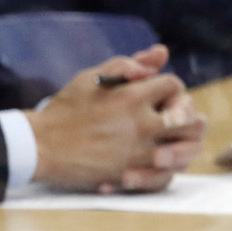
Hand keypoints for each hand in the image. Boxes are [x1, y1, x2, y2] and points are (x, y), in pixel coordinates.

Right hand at [25, 45, 208, 192]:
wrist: (40, 146)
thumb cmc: (64, 110)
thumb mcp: (89, 78)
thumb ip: (126, 64)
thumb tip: (159, 55)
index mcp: (131, 97)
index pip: (174, 86)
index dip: (170, 88)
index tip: (161, 94)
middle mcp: (141, 125)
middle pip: (190, 119)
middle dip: (187, 114)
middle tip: (176, 116)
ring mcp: (138, 153)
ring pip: (186, 150)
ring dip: (185, 143)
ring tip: (174, 140)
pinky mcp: (132, 175)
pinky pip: (167, 175)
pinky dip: (169, 168)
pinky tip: (159, 160)